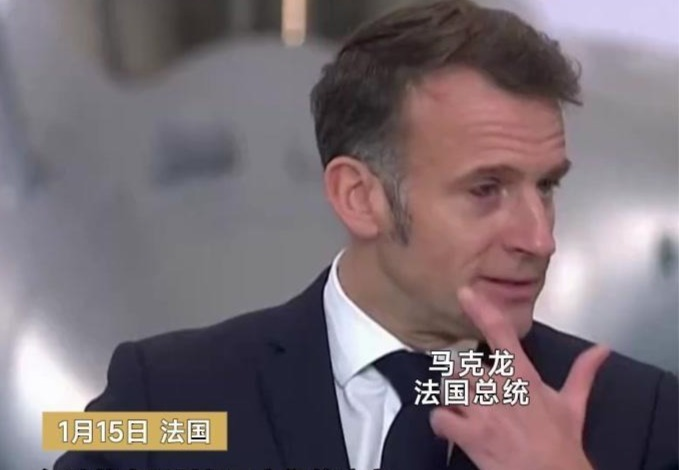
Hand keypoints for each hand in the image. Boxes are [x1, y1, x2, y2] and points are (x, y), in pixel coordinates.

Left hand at [430, 287, 608, 469]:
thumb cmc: (562, 443)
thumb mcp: (573, 405)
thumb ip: (582, 372)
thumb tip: (602, 349)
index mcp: (523, 376)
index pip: (500, 334)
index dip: (480, 310)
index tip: (464, 292)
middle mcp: (500, 388)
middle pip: (460, 364)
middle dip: (458, 375)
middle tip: (468, 388)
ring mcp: (483, 411)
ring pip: (447, 387)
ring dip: (450, 397)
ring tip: (462, 408)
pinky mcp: (470, 435)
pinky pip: (439, 417)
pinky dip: (441, 422)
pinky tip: (451, 427)